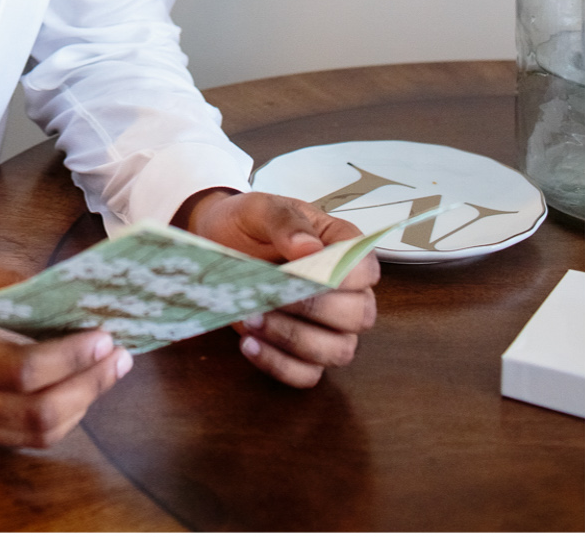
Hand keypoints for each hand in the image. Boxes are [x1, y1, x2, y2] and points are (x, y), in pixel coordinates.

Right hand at [0, 259, 130, 449]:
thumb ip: (8, 276)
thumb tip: (66, 284)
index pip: (20, 368)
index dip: (70, 357)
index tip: (104, 334)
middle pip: (33, 411)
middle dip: (88, 385)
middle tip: (120, 357)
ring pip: (31, 434)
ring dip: (80, 406)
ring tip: (107, 373)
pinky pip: (17, 440)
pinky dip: (56, 419)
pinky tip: (77, 391)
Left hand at [182, 189, 379, 386]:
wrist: (217, 243)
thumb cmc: (247, 224)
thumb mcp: (261, 208)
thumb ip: (286, 222)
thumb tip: (309, 248)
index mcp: (343, 247)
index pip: (368, 270)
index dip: (347, 277)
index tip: (307, 272)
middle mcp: (345, 291)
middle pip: (359, 316)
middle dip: (313, 310)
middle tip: (270, 297)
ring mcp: (327, 326)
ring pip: (338, 351)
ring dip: (295, 340)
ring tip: (253, 320)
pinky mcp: (301, 353)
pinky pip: (307, 375)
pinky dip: (280, 365)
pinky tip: (249, 345)